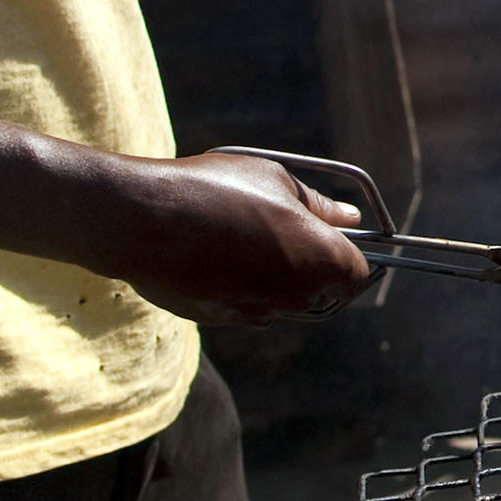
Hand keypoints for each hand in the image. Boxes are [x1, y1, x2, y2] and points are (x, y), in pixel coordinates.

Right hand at [103, 151, 376, 324]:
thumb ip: (318, 206)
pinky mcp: (219, 320)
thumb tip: (350, 217)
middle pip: (321, 292)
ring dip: (275, 276)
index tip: (333, 236)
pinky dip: (241, 286)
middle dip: (312, 266)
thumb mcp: (274, 180)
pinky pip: (245, 306)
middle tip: (284, 229)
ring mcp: (255, 313)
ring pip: (282, 301)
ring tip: (241, 233)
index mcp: (319, 259)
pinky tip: (215, 254)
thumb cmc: (215, 190)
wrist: (142, 221)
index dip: (351, 256)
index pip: (358, 275)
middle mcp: (294, 296)